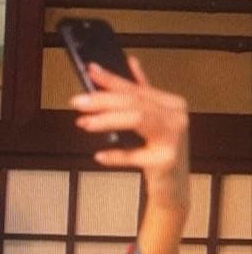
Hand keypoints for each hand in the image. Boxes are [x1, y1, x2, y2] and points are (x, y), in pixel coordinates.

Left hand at [70, 59, 188, 209]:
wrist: (173, 190)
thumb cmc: (159, 155)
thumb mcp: (152, 122)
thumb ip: (143, 93)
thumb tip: (129, 62)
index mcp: (172, 104)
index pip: (136, 88)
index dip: (112, 79)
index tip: (89, 71)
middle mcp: (176, 117)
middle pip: (135, 102)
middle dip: (103, 100)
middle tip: (78, 102)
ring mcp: (174, 138)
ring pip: (137, 119)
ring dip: (107, 121)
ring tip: (84, 123)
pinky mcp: (167, 161)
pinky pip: (136, 156)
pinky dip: (116, 155)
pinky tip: (99, 156)